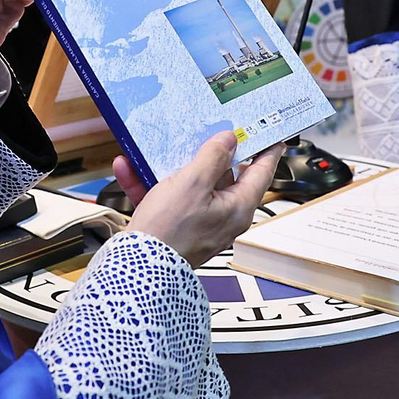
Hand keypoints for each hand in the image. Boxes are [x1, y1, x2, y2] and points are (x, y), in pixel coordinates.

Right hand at [117, 133, 283, 266]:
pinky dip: (149, 182)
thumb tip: (228, 140)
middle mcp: (222, 216)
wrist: (136, 269)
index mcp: (237, 208)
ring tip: (159, 148)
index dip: (266, 149)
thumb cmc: (169, 232)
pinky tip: (130, 168)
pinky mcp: (175, 226)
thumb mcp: (193, 184)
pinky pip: (166, 197)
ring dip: (171, 166)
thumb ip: (214, 157)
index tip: (269, 132)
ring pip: (190, 184)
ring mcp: (199, 221)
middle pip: (224, 176)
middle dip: (211, 153)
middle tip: (209, 129)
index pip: (262, 172)